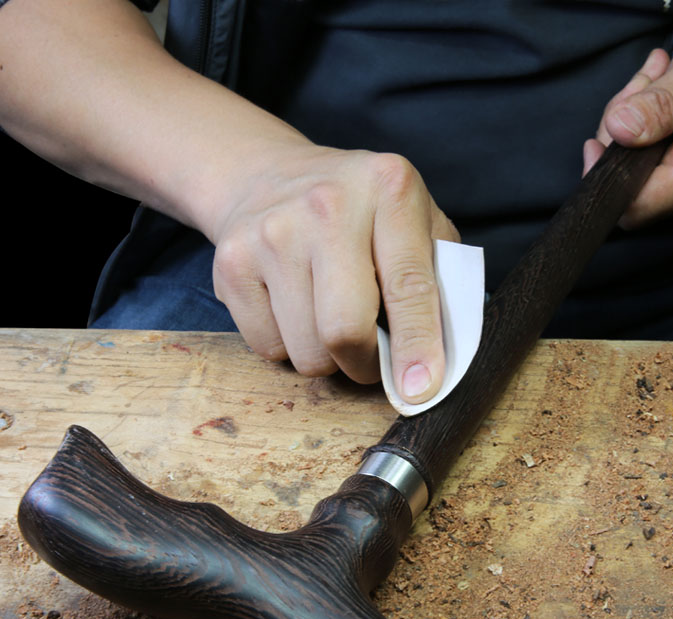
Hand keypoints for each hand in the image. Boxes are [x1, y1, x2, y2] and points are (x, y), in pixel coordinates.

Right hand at [211, 142, 458, 402]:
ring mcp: (273, 232)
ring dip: (326, 357)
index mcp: (389, 189)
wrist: (266, 175)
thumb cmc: (358, 212)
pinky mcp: (231, 261)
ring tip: (327, 317)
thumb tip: (441, 362)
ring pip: (306, 352)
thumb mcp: (414, 219)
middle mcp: (328, 205)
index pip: (408, 286)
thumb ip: (438, 279)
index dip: (417, 347)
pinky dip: (286, 346)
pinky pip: (267, 347)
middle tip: (369, 359)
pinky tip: (292, 307)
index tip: (420, 390)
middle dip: (363, 365)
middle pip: (344, 330)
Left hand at [583, 26, 672, 227]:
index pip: (632, 207)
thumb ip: (660, 104)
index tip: (597, 140)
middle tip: (644, 85)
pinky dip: (639, 131)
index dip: (605, 176)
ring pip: (629, 175)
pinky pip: (640, 168)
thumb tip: (617, 130)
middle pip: (625, 188)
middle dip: (620, 134)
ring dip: (629, 124)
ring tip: (657, 82)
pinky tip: (658, 100)